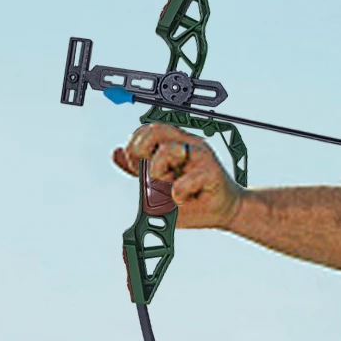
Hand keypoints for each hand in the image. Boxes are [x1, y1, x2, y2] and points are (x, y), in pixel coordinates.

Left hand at [113, 123, 243, 228]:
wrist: (223, 211)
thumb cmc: (193, 198)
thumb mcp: (157, 185)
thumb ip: (137, 169)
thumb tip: (116, 153)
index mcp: (174, 143)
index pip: (145, 130)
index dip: (134, 147)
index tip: (138, 168)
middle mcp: (187, 145)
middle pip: (155, 130)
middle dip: (141, 151)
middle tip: (147, 173)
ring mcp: (200, 156)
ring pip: (169, 149)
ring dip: (159, 171)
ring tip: (166, 186)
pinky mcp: (211, 172)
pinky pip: (188, 179)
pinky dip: (178, 192)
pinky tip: (180, 198)